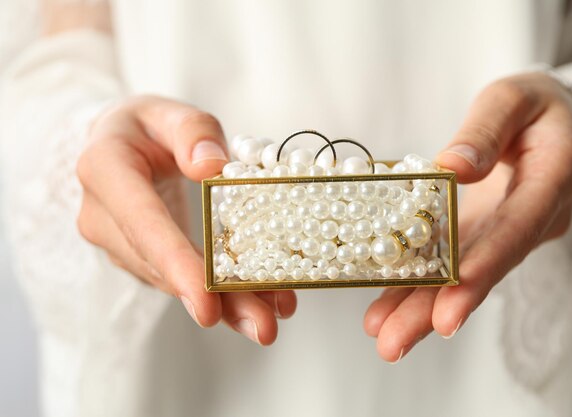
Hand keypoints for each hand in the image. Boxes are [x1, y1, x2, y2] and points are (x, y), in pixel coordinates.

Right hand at [77, 95, 296, 343]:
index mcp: (105, 169)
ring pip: (173, 281)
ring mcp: (117, 242)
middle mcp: (102, 215)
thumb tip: (213, 167)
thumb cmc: (146, 126)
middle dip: (215, 299)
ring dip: (224, 302)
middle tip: (263, 328)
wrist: (116, 145)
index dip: (177, 264)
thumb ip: (192, 130)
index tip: (208, 304)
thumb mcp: (168, 111)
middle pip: (163, 265)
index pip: (143, 222)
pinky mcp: (138, 257)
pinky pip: (178, 279)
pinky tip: (256, 302)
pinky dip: (218, 292)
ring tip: (271, 318)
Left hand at [364, 72, 571, 361]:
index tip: (449, 308)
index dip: (481, 270)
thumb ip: (485, 129)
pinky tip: (385, 308)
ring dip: (421, 308)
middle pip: (484, 268)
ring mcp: (505, 230)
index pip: (515, 231)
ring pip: (463, 274)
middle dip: (438, 308)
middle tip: (396, 343)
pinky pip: (451, 262)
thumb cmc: (534, 104)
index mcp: (552, 179)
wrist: (552, 119)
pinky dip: (418, 285)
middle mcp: (532, 217)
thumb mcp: (512, 98)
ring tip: (384, 339)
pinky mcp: (482, 232)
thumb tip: (451, 167)